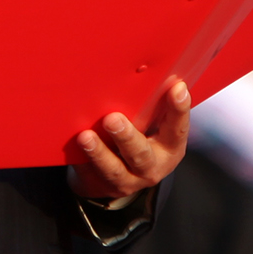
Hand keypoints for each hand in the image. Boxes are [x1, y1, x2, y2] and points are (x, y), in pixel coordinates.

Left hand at [66, 80, 189, 199]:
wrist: (114, 177)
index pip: (177, 129)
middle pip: (140, 154)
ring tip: (86, 136)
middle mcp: (151, 167)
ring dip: (99, 152)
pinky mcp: (100, 185)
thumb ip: (153, 106)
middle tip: (112, 119)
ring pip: (113, 169)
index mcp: (169, 148)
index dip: (179, 110)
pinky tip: (73, 146)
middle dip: (127, 137)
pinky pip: (89, 173)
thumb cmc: (138, 137)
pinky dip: (82, 160)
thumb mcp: (152, 126)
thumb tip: (149, 68)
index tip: (177, 88)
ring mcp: (126, 180)